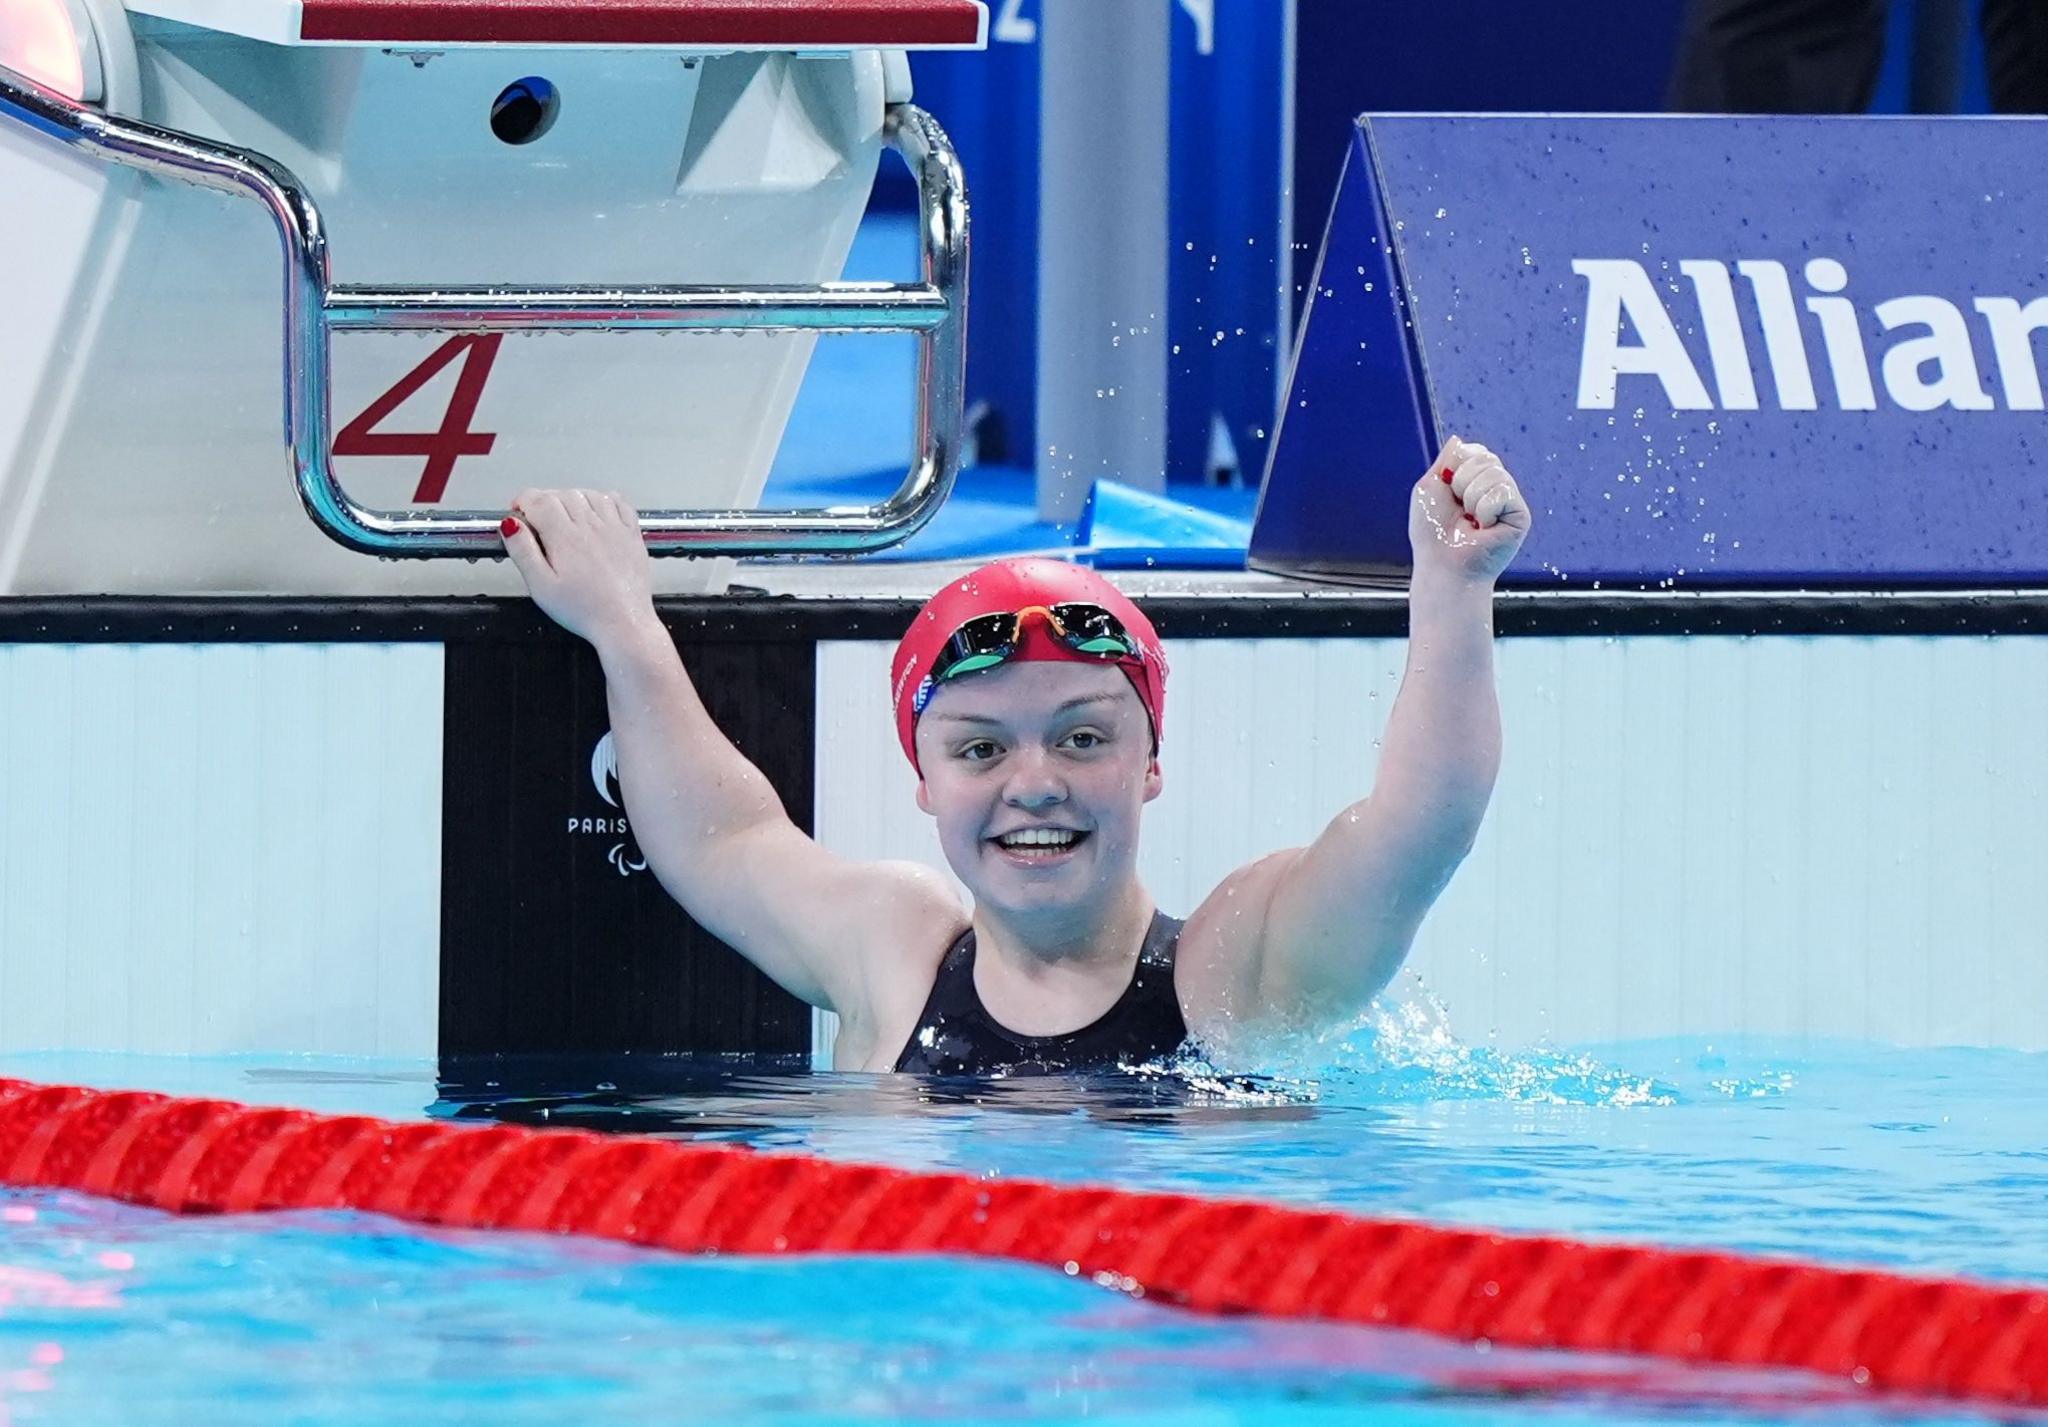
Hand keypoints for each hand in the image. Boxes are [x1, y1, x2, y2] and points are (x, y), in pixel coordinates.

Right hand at [501, 489, 655, 647]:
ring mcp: (614, 528)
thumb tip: (510, 525)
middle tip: (537, 520)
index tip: (517, 512)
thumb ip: (522, 551)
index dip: (523, 501)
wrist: (624, 623)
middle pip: (561, 494)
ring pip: (588, 494)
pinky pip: (618, 501)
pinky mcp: (632, 534)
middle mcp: (591, 526)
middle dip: (544, 501)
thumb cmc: (585, 610)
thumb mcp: (541, 586)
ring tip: (563, 517)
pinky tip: (596, 512)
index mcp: (565, 537)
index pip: (538, 500)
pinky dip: (603, 499)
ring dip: (571, 498)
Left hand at [1407, 436, 1530, 587]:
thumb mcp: (1430, 487)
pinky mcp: (1520, 515)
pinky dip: (1485, 508)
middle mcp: (1494, 489)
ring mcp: (1509, 501)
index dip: (1457, 465)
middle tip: (1459, 509)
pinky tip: (1484, 527)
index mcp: (1474, 482)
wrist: (1443, 564)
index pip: (1475, 451)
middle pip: (1486, 457)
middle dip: (1462, 481)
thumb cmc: (1433, 533)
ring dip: (1471, 497)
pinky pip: (1503, 491)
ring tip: (1471, 521)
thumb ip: (1446, 461)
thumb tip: (1458, 440)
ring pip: (1495, 472)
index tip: (1447, 488)